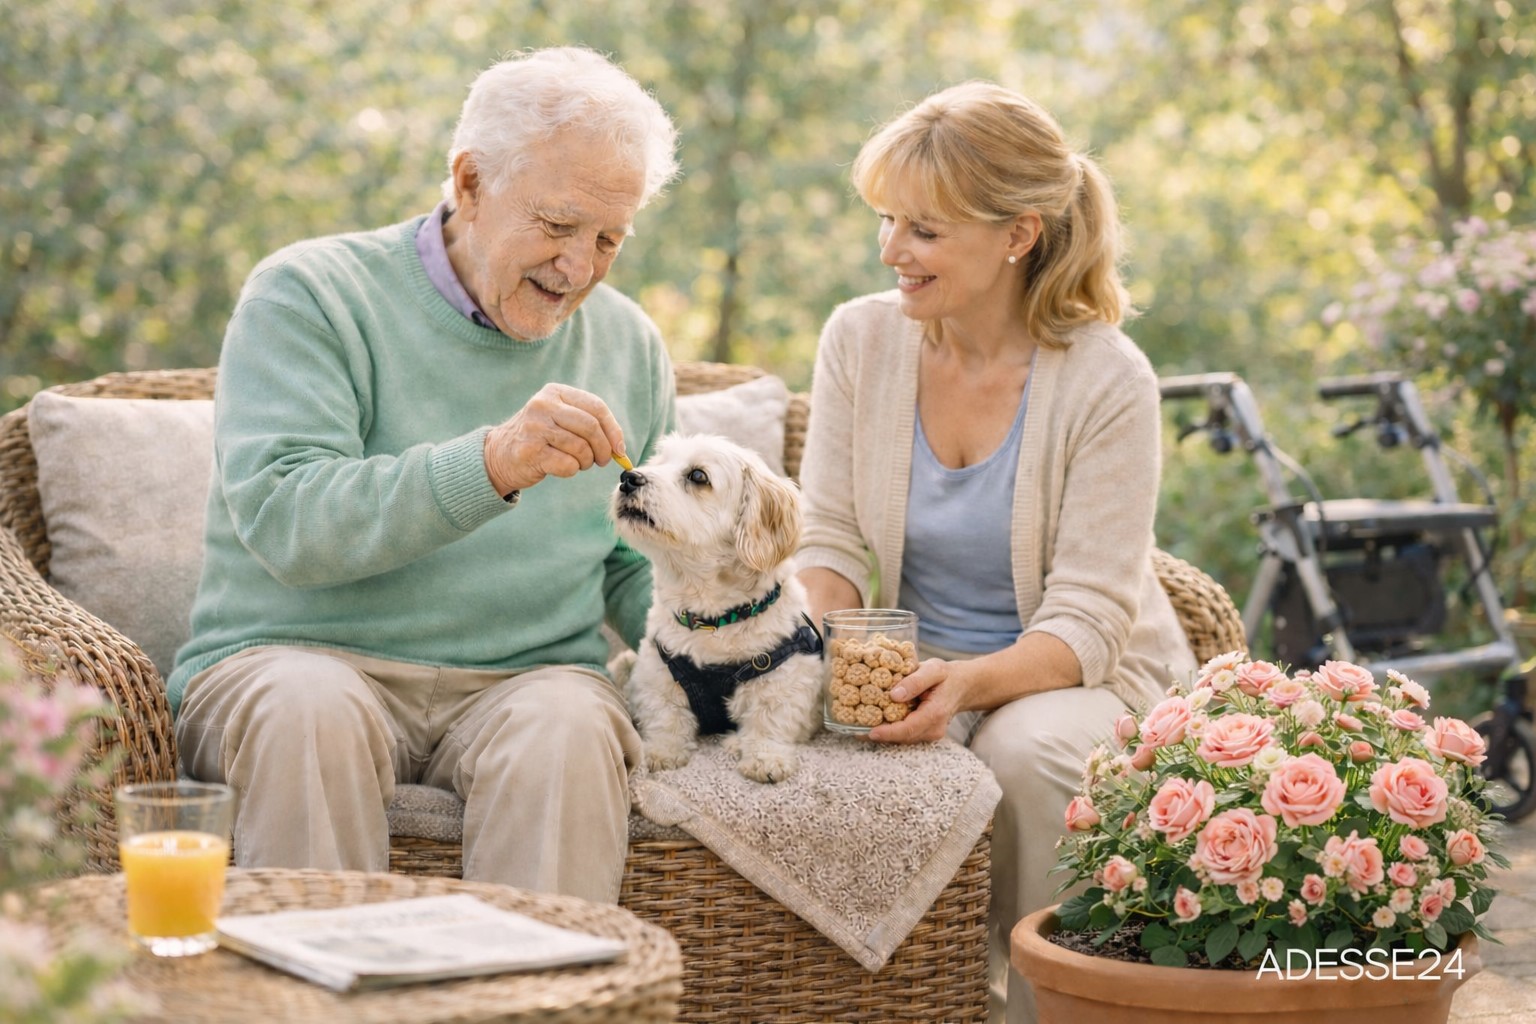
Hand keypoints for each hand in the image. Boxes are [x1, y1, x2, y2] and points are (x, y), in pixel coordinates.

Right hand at [483, 383, 626, 494]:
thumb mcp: (560, 419)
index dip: (613, 430)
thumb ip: (589, 424)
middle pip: (591, 427)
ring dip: (586, 462)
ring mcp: (535, 428)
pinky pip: (568, 465)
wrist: (499, 455)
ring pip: (581, 448)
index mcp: (555, 392)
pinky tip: (560, 467)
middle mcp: (543, 405)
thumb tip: (620, 448)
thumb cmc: (539, 439)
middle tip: (602, 461)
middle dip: (603, 449)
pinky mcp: (530, 452)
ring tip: (578, 463)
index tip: (619, 449)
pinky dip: (571, 471)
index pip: (596, 407)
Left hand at [867, 658, 962, 743]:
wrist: (963, 686)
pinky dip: (889, 729)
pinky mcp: (924, 733)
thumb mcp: (933, 669)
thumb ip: (915, 681)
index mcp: (936, 713)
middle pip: (903, 737)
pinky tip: (872, 721)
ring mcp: (930, 733)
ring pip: (902, 738)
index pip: (909, 729)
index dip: (888, 732)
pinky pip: (905, 734)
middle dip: (879, 734)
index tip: (869, 732)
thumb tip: (894, 695)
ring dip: (882, 733)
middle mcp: (934, 729)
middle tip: (853, 728)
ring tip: (858, 725)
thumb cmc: (947, 675)